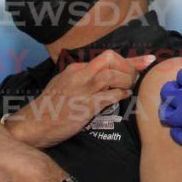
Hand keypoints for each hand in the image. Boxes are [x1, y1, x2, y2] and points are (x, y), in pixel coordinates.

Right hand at [5, 50, 155, 147]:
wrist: (33, 124)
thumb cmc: (51, 107)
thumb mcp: (65, 84)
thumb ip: (84, 78)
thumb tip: (107, 76)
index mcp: (76, 68)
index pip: (107, 57)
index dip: (130, 59)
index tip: (147, 60)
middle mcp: (79, 75)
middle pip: (110, 59)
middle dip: (129, 66)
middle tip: (137, 76)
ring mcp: (81, 90)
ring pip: (110, 75)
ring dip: (126, 80)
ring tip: (130, 87)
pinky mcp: (84, 107)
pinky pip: (108, 96)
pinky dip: (121, 95)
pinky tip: (125, 96)